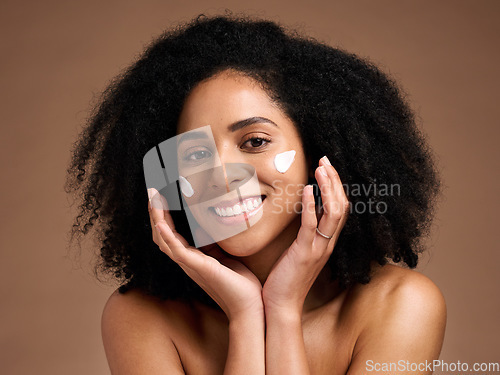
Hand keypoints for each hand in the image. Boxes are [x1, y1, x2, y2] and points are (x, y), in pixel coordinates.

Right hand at [148, 188, 263, 319]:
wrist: (249, 305)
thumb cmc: (239, 283)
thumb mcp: (224, 256)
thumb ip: (214, 244)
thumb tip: (210, 227)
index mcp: (192, 257)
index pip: (170, 233)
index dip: (163, 215)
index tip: (160, 195)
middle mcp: (186, 261)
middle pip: (161, 234)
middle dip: (155, 212)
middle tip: (151, 190)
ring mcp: (190, 265)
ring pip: (164, 239)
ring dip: (156, 218)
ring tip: (152, 198)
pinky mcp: (198, 268)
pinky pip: (176, 250)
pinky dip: (167, 235)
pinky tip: (160, 222)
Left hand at [261, 156, 349, 314]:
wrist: (281, 305)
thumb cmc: (286, 277)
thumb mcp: (299, 251)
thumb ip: (306, 232)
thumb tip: (304, 210)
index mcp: (326, 242)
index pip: (340, 209)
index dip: (336, 186)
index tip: (326, 167)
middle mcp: (327, 243)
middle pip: (341, 206)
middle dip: (335, 181)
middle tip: (325, 161)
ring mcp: (318, 248)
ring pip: (333, 213)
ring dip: (328, 188)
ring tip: (320, 168)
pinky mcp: (305, 253)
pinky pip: (312, 226)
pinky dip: (311, 205)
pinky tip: (306, 189)